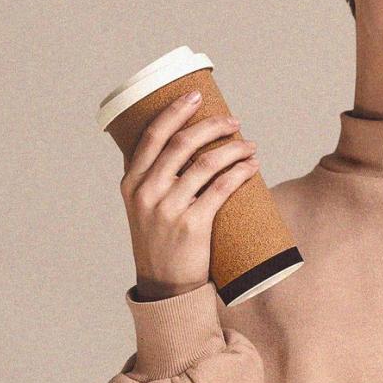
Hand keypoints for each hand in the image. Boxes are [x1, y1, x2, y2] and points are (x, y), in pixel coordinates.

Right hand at [119, 91, 259, 300]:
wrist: (166, 287)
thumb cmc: (161, 241)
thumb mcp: (145, 207)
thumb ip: (157, 177)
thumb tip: (188, 143)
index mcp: (131, 182)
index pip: (152, 136)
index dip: (175, 111)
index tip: (196, 95)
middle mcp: (146, 193)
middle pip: (182, 144)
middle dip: (212, 126)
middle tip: (234, 121)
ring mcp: (167, 209)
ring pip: (206, 163)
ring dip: (233, 148)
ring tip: (249, 145)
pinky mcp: (192, 226)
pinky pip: (221, 188)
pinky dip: (240, 172)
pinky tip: (251, 165)